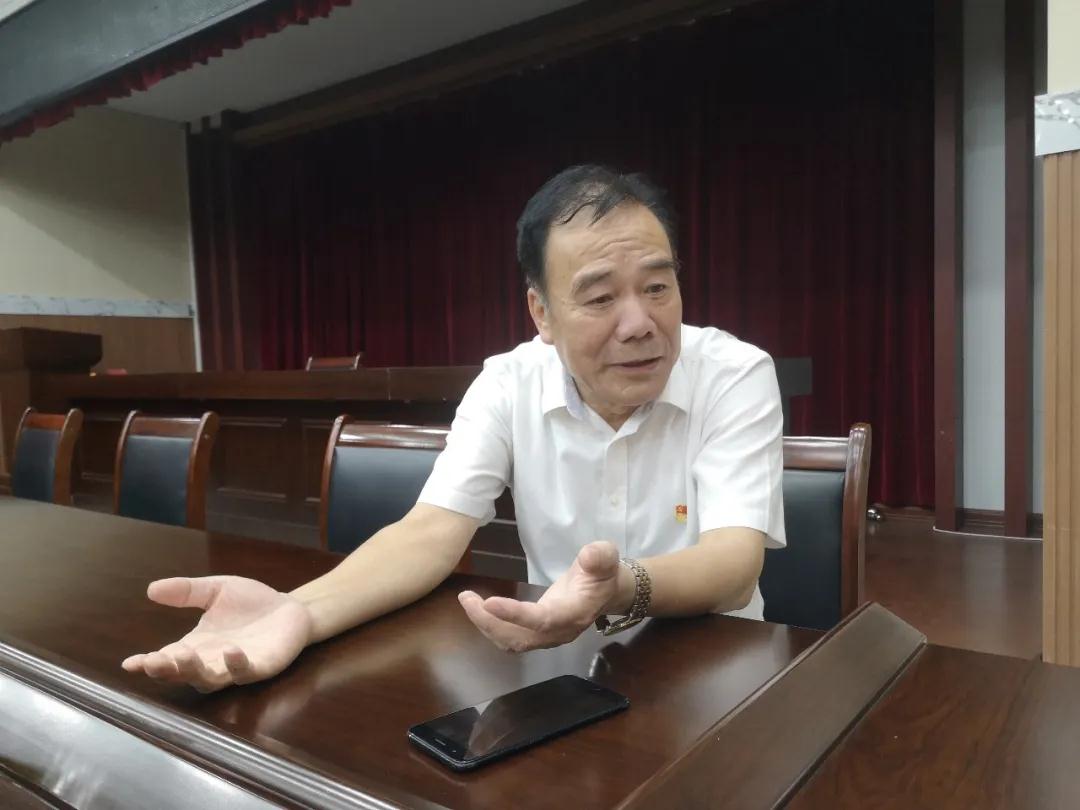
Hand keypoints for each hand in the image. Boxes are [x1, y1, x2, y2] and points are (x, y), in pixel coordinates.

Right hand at [121, 576, 312, 692]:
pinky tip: (230, 651)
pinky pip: (247, 672)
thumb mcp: (216, 590)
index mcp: (197, 645)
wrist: (291, 607)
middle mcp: (212, 661)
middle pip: (184, 674)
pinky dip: (236, 665)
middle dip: (167, 670)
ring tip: (184, 656)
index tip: (130, 663)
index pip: (167, 659)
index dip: (149, 664)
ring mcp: (237, 667)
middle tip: (152, 662)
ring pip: (210, 679)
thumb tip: (151, 589)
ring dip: (195, 671)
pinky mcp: (262, 667)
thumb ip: (188, 591)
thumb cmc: (250, 603)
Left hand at [458, 541, 621, 652]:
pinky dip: (491, 626)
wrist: (608, 592)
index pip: (541, 620)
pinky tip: (479, 608)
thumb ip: (599, 557)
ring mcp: (547, 637)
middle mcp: (558, 632)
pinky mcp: (538, 634)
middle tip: (466, 598)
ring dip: (486, 625)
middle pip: (519, 638)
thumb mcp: (606, 558)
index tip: (488, 602)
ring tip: (467, 600)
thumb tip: (590, 554)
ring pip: (511, 641)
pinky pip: (511, 638)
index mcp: (574, 614)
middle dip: (489, 623)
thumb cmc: (603, 573)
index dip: (514, 614)